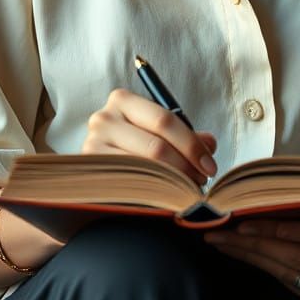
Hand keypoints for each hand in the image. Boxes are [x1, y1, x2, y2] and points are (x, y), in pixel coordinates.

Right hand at [82, 87, 217, 186]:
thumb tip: (209, 144)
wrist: (97, 169)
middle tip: (201, 181)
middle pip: (155, 147)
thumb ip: (185, 135)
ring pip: (143, 169)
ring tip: (186, 191)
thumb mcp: (157, 132)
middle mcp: (103, 119)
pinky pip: (128, 186)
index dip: (191, 145)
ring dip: (172, 183)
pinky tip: (164, 199)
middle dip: (185, 167)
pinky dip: (152, 194)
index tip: (209, 165)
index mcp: (122, 100)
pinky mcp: (90, 173)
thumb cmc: (133, 145)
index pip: (164, 120)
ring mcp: (92, 146)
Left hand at [202, 194, 299, 299]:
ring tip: (223, 242)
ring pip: (290, 275)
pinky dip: (268, 267)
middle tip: (221, 232)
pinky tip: (247, 254)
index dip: (283, 229)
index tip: (248, 219)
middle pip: (297, 260)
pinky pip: (294, 285)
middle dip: (255, 245)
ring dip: (253, 258)